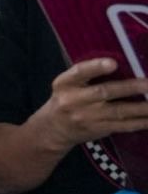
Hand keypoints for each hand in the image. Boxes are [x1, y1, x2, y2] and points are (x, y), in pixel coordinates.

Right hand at [30, 58, 147, 151]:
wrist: (54, 130)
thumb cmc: (66, 98)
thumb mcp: (66, 84)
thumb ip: (87, 75)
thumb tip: (124, 65)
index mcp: (65, 84)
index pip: (79, 73)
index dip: (96, 67)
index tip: (113, 63)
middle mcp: (73, 101)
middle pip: (104, 92)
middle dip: (130, 87)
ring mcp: (86, 117)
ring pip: (118, 111)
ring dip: (142, 107)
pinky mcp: (97, 130)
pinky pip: (122, 125)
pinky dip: (140, 122)